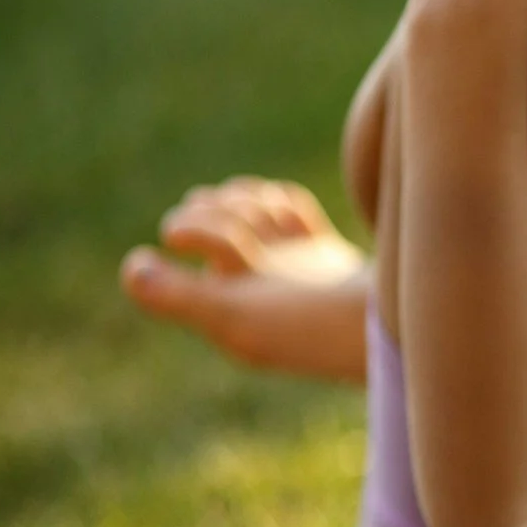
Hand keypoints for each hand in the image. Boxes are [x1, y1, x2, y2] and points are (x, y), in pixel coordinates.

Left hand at [120, 177, 370, 383]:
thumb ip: (177, 296)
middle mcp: (247, 284)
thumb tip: (131, 268)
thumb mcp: (234, 315)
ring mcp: (283, 267)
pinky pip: (286, 207)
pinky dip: (285, 204)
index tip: (206, 240)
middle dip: (228, 209)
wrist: (395, 322)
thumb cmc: (311, 323)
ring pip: (247, 203)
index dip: (196, 226)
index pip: (187, 236)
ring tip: (276, 224)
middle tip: (254, 233)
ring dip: (257, 203)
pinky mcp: (319, 254)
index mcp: (223, 302)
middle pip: (212, 211)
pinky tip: (297, 222)